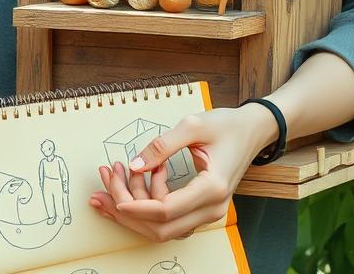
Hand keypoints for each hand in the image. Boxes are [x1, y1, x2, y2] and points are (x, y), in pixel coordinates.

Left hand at [87, 106, 277, 242]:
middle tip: (100, 191)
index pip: (166, 210)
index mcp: (212, 189)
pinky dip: (147, 206)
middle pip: (161, 227)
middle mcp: (212, 209)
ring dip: (134, 210)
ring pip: (164, 228)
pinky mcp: (203, 209)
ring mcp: (209, 213)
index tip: (110, 194)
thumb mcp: (192, 126)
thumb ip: (161, 146)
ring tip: (109, 183)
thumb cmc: (226, 125)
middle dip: (127, 212)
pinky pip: (171, 218)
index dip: (135, 206)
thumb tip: (133, 166)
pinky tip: (131, 184)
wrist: (252, 131)